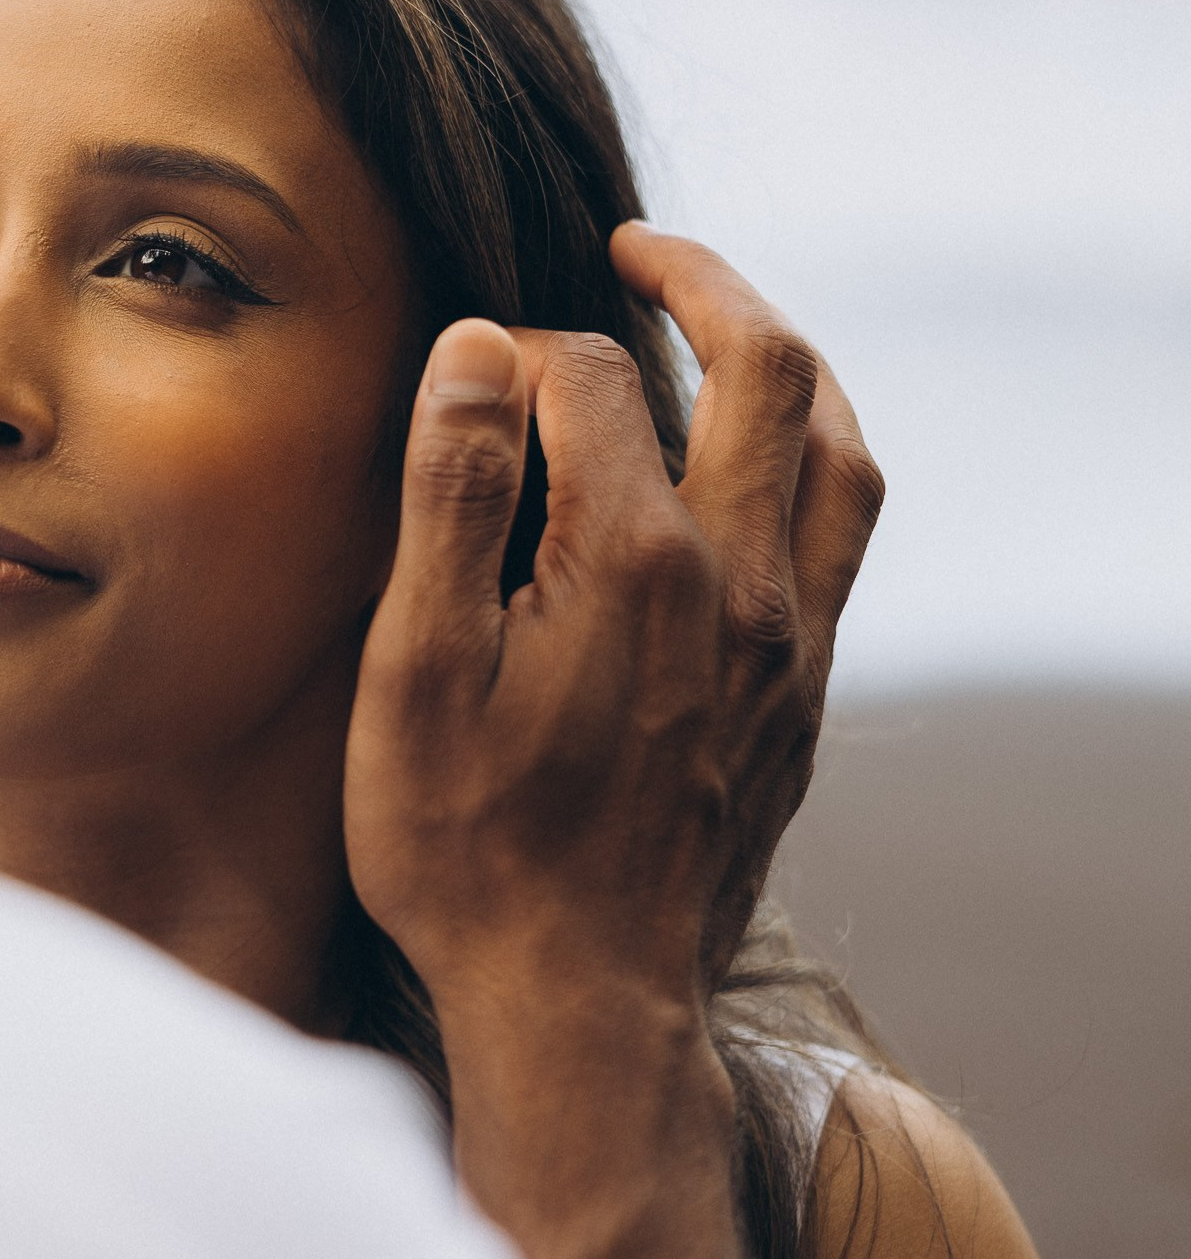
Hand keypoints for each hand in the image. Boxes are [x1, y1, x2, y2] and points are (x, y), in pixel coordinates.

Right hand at [344, 229, 883, 1026]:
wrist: (581, 1007)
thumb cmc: (468, 850)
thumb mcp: (415, 673)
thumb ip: (450, 497)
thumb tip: (476, 348)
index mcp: (634, 561)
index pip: (591, 376)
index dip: (520, 350)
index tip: (468, 378)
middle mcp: (739, 583)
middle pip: (769, 367)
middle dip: (701, 280)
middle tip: (632, 250)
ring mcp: (788, 640)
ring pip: (840, 447)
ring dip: (788, 363)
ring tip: (719, 331)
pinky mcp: (805, 693)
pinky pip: (843, 534)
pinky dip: (811, 458)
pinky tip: (750, 470)